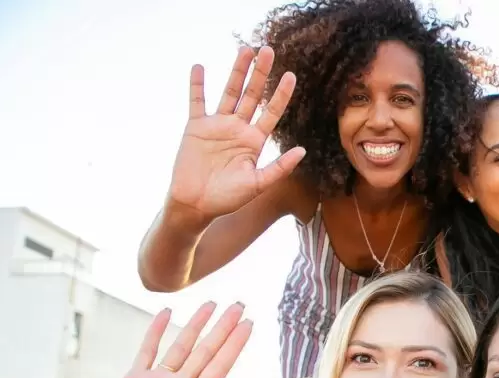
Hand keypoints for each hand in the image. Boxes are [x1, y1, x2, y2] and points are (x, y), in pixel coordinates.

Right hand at [91, 301, 258, 377]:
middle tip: (240, 304)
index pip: (221, 365)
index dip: (235, 344)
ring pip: (180, 346)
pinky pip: (147, 351)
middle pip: (206, 350)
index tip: (250, 324)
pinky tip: (167, 313)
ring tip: (211, 303)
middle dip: (223, 327)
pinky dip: (156, 331)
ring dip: (195, 324)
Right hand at [166, 46, 305, 222]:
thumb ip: (279, 167)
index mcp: (254, 141)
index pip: (271, 112)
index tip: (291, 75)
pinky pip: (197, 102)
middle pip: (252, 95)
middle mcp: (238, 129)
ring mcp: (217, 126)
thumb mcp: (257, 184)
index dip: (281, 94)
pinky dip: (197, 85)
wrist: (195, 206)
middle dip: (261, 74)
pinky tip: (199, 67)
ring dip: (237, 72)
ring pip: (229, 92)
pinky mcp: (196, 127)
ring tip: (246, 50)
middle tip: (269, 50)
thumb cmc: (227, 199)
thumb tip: (302, 150)